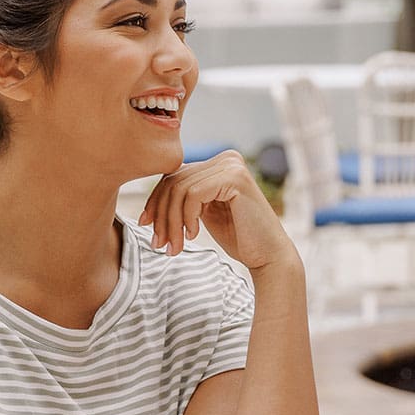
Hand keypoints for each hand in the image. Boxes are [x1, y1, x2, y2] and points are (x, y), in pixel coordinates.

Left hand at [139, 150, 295, 272]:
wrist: (268, 256)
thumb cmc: (238, 237)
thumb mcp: (204, 212)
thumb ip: (185, 198)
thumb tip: (150, 200)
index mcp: (218, 163)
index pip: (173, 176)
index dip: (154, 202)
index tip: (146, 227)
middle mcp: (226, 158)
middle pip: (173, 181)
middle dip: (161, 215)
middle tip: (159, 244)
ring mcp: (232, 165)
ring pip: (180, 189)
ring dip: (171, 222)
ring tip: (175, 246)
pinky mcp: (235, 178)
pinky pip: (193, 193)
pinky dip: (187, 217)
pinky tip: (194, 235)